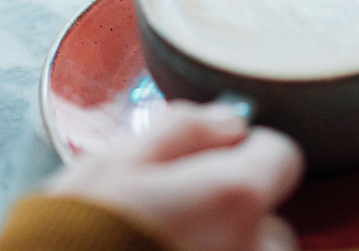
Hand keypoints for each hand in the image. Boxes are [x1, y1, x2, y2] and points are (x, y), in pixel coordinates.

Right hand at [47, 101, 303, 250]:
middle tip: (177, 214)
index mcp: (231, 197)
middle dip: (233, 212)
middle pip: (270, 219)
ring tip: (169, 246)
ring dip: (227, 247)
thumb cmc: (77, 231)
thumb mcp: (116, 161)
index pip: (280, 155)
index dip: (246, 148)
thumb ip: (183, 129)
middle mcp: (252, 248)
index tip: (214, 157)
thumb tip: (228, 119)